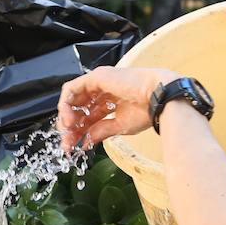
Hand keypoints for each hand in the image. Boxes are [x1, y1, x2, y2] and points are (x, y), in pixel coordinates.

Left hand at [56, 66, 178, 151]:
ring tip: (68, 132)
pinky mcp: (94, 77)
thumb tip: (85, 141)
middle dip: (70, 127)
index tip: (73, 147)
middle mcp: (102, 91)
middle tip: (67, 143)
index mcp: (111, 102)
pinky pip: (71, 89)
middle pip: (79, 108)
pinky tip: (69, 120)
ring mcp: (98, 83)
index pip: (89, 117)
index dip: (79, 132)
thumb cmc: (147, 110)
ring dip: (66, 116)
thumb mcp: (120, 125)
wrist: (159, 98)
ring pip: (72, 98)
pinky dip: (66, 105)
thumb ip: (101, 131)